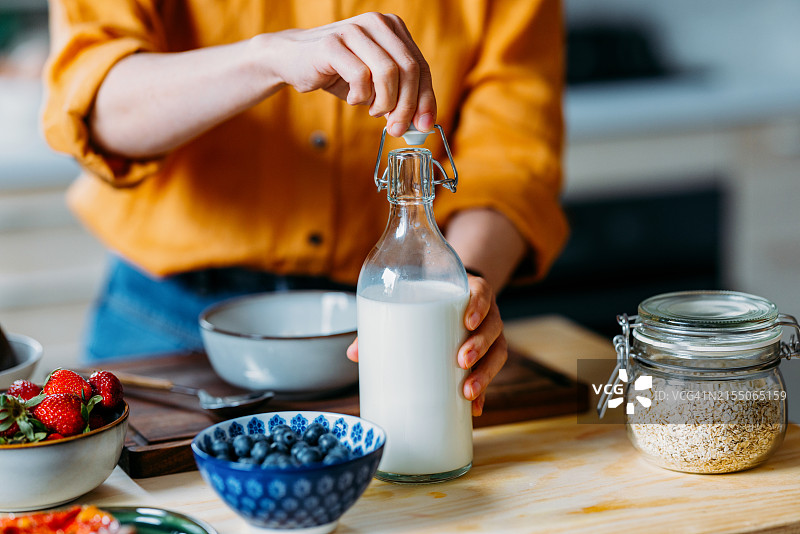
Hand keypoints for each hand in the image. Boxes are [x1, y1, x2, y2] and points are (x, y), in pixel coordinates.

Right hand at [255, 12, 435, 135]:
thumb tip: (421, 124)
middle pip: (408, 70)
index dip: (426, 99)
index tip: (424, 125)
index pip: (420, 66)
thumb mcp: (375, 84)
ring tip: (373, 111)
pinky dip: (360, 96)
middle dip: (406, 106)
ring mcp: (355, 30)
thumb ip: (400, 96)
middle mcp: (377, 23)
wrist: (293, 60)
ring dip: (384, 102)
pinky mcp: (332, 44)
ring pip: (388, 72)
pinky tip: (354, 99)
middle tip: (396, 128)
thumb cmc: (339, 72)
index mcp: (393, 28)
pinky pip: (360, 76)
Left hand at [346, 274, 507, 416]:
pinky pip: (491, 374)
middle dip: (479, 346)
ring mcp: (489, 335)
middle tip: (461, 361)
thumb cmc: (430, 301)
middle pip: (493, 328)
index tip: (467, 320)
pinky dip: (484, 393)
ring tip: (467, 392)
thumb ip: (385, 322)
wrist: (454, 300)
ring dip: (486, 373)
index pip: (483, 293)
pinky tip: (474, 409)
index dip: (480, 305)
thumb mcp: (413, 303)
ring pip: (497, 353)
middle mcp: (486, 313)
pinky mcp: (487, 356)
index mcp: (469, 293)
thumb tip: (353, 354)